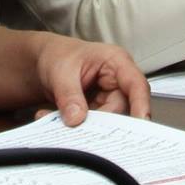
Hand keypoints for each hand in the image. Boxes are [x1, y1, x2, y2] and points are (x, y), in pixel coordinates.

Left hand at [30, 33, 150, 124]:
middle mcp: (117, 81)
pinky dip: (80, 127)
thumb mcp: (60, 72)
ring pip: (108, 121)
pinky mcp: (98, 110)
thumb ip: (69, 95)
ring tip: (65, 123)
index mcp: (115, 62)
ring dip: (88, 126)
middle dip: (103, 123)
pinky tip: (62, 123)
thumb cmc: (57, 54)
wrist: (43, 60)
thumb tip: (77, 119)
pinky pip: (95, 125)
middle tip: (84, 130)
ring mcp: (108, 97)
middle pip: (122, 108)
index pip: (136, 85)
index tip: (139, 123)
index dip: (141, 105)